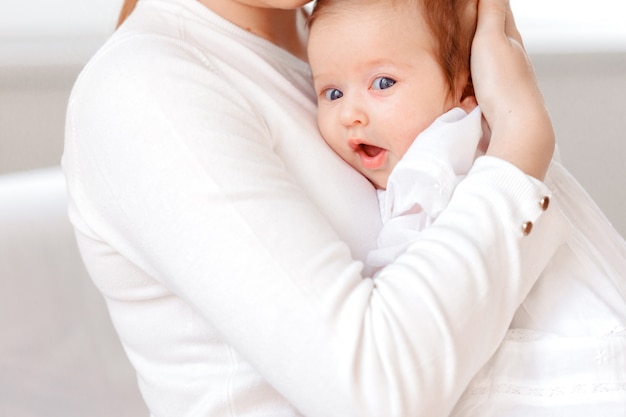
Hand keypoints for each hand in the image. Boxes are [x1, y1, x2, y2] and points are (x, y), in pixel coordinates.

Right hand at [471, 0, 553, 179]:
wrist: (515, 128)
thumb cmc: (504, 83)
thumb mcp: (492, 38)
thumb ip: (490, 11)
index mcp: (512, 39)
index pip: (499, 11)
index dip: (487, 3)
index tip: (471, 2)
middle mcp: (510, 59)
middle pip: (492, 38)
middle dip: (477, 28)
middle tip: (460, 20)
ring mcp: (501, 83)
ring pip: (483, 63)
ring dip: (470, 57)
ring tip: (453, 50)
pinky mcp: (491, 103)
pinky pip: (475, 85)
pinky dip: (466, 80)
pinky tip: (457, 83)